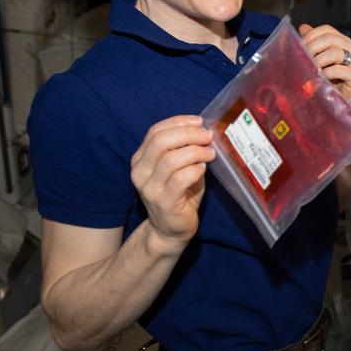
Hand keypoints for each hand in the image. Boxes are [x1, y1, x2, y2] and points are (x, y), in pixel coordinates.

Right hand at [129, 115, 213, 250]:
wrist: (170, 230)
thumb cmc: (178, 194)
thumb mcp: (177, 167)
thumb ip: (183, 149)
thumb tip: (203, 131)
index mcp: (140, 159)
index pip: (155, 131)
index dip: (178, 122)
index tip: (199, 121)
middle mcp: (140, 172)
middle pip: (161, 141)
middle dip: (189, 134)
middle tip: (207, 136)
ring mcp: (149, 188)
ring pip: (171, 159)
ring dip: (195, 152)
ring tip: (210, 153)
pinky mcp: (164, 202)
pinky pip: (180, 178)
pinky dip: (195, 169)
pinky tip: (203, 169)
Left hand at [299, 23, 350, 99]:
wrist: (340, 100)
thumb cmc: (330, 80)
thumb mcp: (320, 59)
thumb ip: (313, 43)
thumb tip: (303, 27)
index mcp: (344, 42)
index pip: (327, 30)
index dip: (312, 35)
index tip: (301, 45)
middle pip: (330, 39)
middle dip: (313, 48)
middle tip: (303, 57)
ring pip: (335, 53)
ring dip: (318, 61)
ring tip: (311, 69)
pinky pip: (339, 70)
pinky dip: (326, 73)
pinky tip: (321, 78)